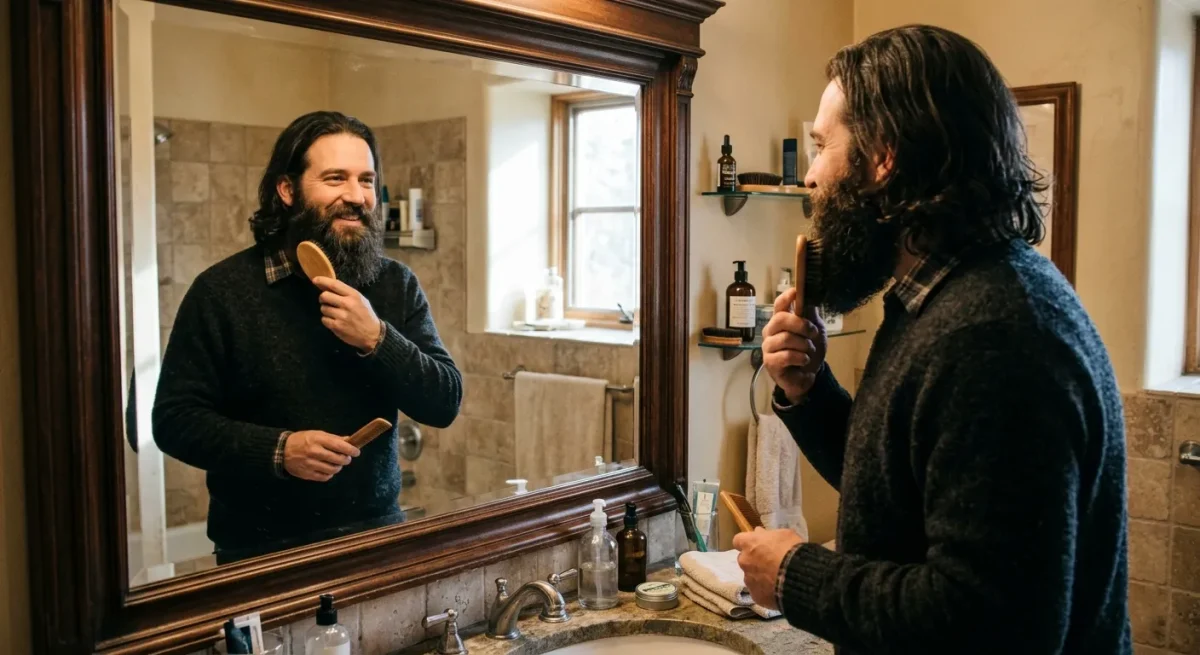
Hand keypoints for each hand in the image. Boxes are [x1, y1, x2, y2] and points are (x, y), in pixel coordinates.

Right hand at [283, 430, 360, 481]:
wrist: (282, 451)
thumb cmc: (302, 440)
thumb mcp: (316, 434)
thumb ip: (333, 438)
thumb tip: (348, 440)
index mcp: (317, 440)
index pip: (339, 446)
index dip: (350, 450)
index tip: (357, 452)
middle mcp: (314, 452)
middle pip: (338, 459)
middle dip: (346, 459)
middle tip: (346, 458)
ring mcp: (310, 464)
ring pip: (333, 469)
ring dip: (338, 467)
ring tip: (337, 463)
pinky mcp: (307, 474)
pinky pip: (325, 477)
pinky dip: (330, 474)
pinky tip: (328, 469)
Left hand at [313, 276, 382, 351]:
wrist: (373, 334)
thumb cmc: (366, 315)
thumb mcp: (360, 300)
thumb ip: (346, 293)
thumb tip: (328, 286)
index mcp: (354, 295)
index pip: (334, 284)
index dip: (322, 281)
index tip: (315, 280)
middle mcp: (347, 304)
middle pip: (324, 295)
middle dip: (322, 298)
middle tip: (325, 301)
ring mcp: (342, 316)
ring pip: (323, 308)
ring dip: (326, 310)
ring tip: (334, 313)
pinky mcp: (337, 326)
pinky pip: (324, 319)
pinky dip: (327, 320)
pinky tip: (334, 321)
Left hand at [732, 527, 805, 610]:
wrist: (800, 577)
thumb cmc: (791, 551)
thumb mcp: (784, 535)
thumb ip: (768, 535)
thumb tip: (758, 532)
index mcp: (749, 544)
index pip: (738, 540)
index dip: (747, 543)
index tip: (756, 545)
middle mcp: (744, 561)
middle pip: (744, 559)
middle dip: (753, 560)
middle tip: (769, 562)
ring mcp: (748, 580)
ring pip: (750, 576)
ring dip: (759, 576)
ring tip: (776, 578)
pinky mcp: (755, 596)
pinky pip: (758, 591)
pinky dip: (765, 590)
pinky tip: (777, 590)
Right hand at [761, 288, 826, 404]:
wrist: (809, 374)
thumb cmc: (809, 350)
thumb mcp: (816, 331)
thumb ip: (811, 316)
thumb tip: (810, 298)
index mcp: (781, 320)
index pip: (779, 305)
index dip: (786, 297)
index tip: (795, 292)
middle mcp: (771, 331)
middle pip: (780, 319)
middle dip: (801, 325)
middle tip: (813, 332)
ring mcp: (768, 346)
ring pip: (785, 339)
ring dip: (804, 345)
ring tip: (809, 351)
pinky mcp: (770, 362)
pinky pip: (786, 355)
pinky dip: (800, 357)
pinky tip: (804, 360)